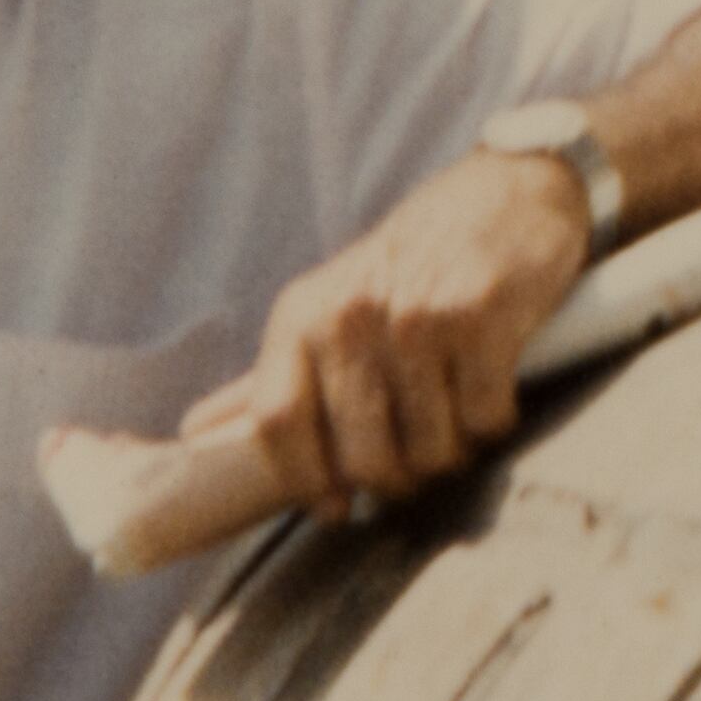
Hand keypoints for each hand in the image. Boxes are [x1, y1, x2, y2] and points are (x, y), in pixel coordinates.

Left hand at [184, 154, 588, 517]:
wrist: (506, 194)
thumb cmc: (411, 265)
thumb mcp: (329, 307)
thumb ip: (270, 378)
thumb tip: (194, 434)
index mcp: (302, 315)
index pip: (278, 423)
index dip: (308, 481)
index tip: (338, 506)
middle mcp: (351, 313)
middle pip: (362, 454)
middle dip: (396, 481)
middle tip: (417, 467)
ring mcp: (417, 315)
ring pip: (430, 448)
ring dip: (451, 454)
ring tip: (458, 426)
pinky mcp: (480, 317)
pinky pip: (486, 418)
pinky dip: (494, 424)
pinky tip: (491, 396)